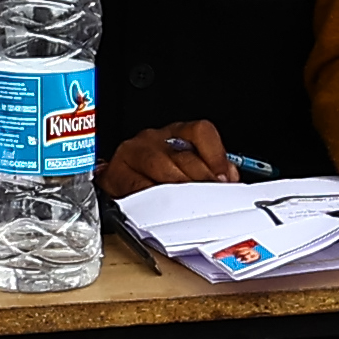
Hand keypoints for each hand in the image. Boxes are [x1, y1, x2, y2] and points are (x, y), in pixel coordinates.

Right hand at [98, 115, 237, 193]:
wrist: (110, 182)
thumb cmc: (151, 177)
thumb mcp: (184, 169)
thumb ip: (208, 171)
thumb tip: (228, 181)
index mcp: (175, 133)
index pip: (200, 131)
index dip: (216, 155)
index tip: (226, 179)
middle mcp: (154, 139)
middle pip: (183, 155)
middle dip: (201, 181)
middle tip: (213, 200)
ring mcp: (133, 152)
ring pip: (161, 166)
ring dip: (180, 190)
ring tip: (193, 205)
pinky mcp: (116, 172)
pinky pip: (138, 185)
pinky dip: (154, 198)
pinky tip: (164, 207)